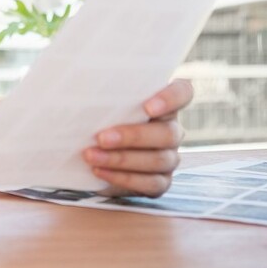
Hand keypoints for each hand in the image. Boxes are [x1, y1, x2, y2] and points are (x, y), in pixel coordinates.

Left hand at [82, 78, 192, 197]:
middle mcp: (171, 130)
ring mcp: (168, 157)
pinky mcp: (160, 181)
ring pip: (159, 160)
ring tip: (92, 156)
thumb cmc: (95, 119)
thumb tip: (83, 84)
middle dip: (133, 136)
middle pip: (167, 133)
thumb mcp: (98, 103)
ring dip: (122, 159)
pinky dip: (123, 178)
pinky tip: (100, 171)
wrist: (86, 153)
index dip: (171, 98)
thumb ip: (102, 94)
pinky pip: (151, 183)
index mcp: (162, 104)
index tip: (148, 107)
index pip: (182, 93)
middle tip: (101, 138)